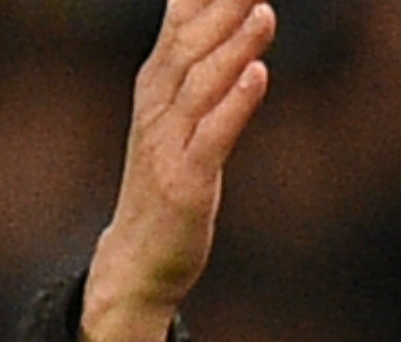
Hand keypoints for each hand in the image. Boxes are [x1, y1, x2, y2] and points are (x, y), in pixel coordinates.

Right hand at [80, 0, 275, 341]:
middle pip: (189, 44)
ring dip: (234, 47)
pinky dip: (235, 105)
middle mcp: (156, 106)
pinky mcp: (185, 182)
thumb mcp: (175, 116)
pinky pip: (213, 137)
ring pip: (201, 85)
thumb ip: (192, 65)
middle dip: (221, 6)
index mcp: (155, 86)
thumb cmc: (166, 179)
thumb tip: (209, 14)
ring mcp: (167, 144)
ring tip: (263, 11)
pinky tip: (259, 77)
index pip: (178, 22)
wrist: (137, 257)